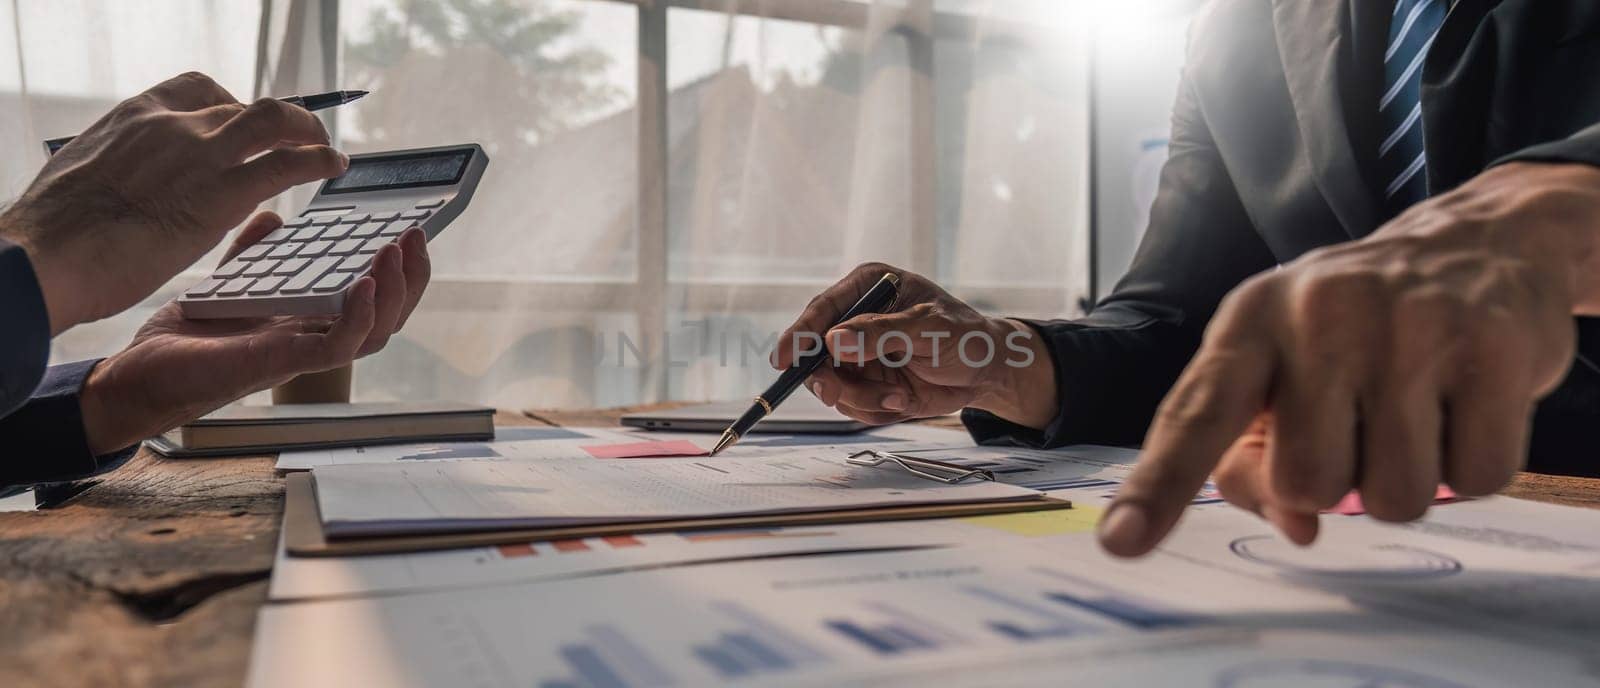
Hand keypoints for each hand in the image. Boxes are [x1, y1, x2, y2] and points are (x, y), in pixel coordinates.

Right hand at [0, 72, 347, 334]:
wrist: (44, 257)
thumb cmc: (53, 236)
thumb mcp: (86, 179)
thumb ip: (119, 171)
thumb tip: (124, 188)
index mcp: (134, 117)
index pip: (198, 90)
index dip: (230, 105)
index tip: (242, 126)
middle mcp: (171, 124)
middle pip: (241, 105)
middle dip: (275, 123)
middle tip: (295, 140)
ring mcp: (199, 153)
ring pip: (274, 119)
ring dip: (307, 129)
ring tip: (325, 148)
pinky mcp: (221, 192)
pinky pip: (289, 161)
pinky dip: (319, 158)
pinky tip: (335, 166)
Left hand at [76, 211, 431, 454]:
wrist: (137, 374)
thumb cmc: (182, 340)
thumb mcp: (226, 284)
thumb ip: (253, 253)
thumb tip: (274, 217)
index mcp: (308, 320)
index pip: (372, 297)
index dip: (398, 269)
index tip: (408, 229)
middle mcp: (313, 338)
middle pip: (389, 316)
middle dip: (412, 277)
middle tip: (416, 235)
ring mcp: (300, 352)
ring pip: (376, 333)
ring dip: (395, 293)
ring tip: (397, 253)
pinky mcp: (279, 362)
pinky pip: (336, 347)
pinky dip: (358, 318)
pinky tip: (364, 287)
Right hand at [772, 262, 1056, 426]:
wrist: (987, 372)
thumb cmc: (964, 336)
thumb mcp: (928, 329)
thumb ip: (880, 334)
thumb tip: (834, 341)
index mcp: (867, 288)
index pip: (822, 310)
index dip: (798, 335)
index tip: (784, 360)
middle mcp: (855, 320)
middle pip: (815, 352)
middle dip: (829, 378)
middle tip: (839, 394)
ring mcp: (858, 354)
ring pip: (831, 384)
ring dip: (861, 398)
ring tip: (899, 396)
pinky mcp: (866, 383)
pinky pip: (851, 405)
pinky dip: (873, 409)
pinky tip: (903, 400)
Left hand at [1099, 162, 1599, 556]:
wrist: (1476, 245)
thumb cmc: (1355, 330)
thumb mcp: (1283, 369)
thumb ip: (1256, 456)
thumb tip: (1297, 526)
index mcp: (1249, 323)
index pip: (1196, 415)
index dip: (1158, 486)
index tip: (1119, 542)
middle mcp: (1320, 315)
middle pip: (1306, 483)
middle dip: (1335, 483)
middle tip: (1358, 428)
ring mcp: (1408, 327)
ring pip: (1395, 496)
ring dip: (1407, 480)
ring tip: (1414, 415)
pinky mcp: (1492, 347)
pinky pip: (1476, 477)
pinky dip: (1472, 466)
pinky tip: (1464, 408)